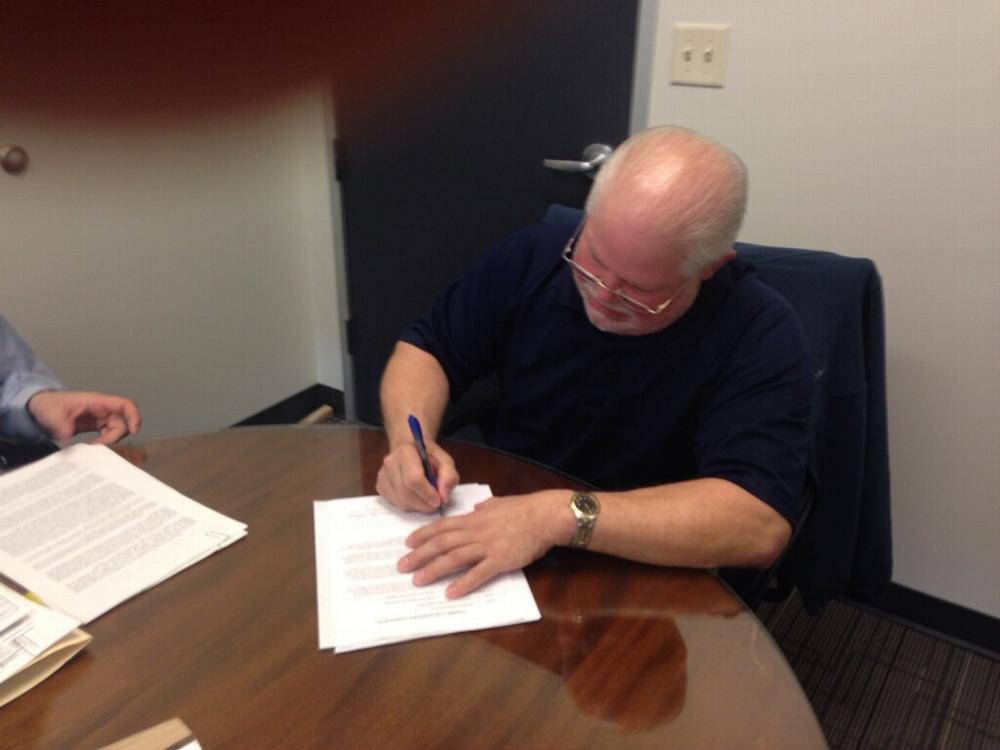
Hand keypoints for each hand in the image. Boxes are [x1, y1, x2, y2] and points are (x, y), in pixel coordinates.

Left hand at [27, 390, 141, 444]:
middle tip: (98, 447)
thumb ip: (61, 426)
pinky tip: (91, 447)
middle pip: (123, 423)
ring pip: (117, 431)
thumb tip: (69, 438)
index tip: (134, 431)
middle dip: (115, 437)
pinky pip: (108, 435)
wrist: (41, 407)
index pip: (125, 405)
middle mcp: (103, 409)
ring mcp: (101, 418)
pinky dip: (103, 443)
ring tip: (92, 448)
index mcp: (97, 402)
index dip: (134, 416)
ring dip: (109, 442)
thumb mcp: (52, 415)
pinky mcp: (97, 426)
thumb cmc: (48, 405)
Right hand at [376, 440, 458, 512]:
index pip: (413, 479)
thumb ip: (449, 476)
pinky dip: (408, 506)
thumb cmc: (429, 457)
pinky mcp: (380, 486)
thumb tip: (443, 497)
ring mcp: (383, 475)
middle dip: (424, 504)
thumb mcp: (445, 461)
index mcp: (406, 452)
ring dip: (417, 506)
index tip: (439, 501)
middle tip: (435, 505)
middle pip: (406, 493)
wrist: (411, 450)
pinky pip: (394, 504)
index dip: (427, 493)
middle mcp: (390, 462)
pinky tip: (415, 497)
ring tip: (426, 499)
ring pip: (400, 501)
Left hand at [397, 490, 571, 597]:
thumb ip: (485, 507)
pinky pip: (478, 573)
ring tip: (418, 580)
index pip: (442, 526)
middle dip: (419, 554)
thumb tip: (476, 507)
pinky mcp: (501, 560)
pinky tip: (451, 593)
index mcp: (474, 518)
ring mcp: (487, 546)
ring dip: (434, 570)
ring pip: (454, 558)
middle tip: (402, 566)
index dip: (423, 534)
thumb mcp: (499, 503)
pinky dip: (463, 583)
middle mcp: (476, 531)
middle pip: (441, 543)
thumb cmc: (525, 509)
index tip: (407, 543)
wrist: (545, 516)